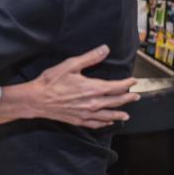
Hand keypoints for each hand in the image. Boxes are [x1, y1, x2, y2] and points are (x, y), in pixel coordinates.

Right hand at [0, 45, 138, 128]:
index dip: (126, 84)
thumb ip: (90, 58)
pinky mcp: (78, 120)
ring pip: (108, 115)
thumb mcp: (70, 65)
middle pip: (116, 102)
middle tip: (136, 97)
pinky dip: (105, 123)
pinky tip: (108, 123)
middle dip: (127, 99)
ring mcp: (86, 114)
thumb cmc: (51, 81)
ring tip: (127, 115)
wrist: (37, 100)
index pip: (116, 87)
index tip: (133, 81)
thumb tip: (105, 49)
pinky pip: (96, 124)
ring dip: (119, 114)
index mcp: (93, 88)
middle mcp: (93, 103)